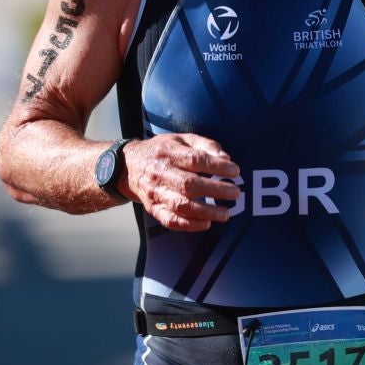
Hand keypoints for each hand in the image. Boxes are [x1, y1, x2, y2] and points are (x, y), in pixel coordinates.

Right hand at [119, 133, 241, 231]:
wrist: (128, 167)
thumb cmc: (162, 151)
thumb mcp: (182, 139)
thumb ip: (205, 145)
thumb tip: (226, 159)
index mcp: (169, 153)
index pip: (195, 159)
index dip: (217, 166)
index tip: (234, 171)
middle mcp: (160, 173)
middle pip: (189, 185)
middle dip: (216, 191)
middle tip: (235, 193)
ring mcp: (156, 193)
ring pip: (181, 206)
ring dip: (206, 212)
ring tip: (226, 213)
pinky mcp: (153, 208)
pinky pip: (171, 220)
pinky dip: (189, 225)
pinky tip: (206, 223)